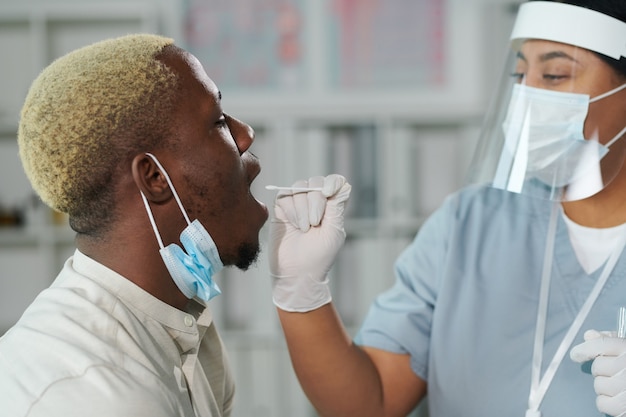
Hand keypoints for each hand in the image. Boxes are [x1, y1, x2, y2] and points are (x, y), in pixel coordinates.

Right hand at [268, 174, 350, 311]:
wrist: (297, 272)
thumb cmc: (320, 256)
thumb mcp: (334, 231)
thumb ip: (336, 206)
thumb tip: (343, 184)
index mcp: (332, 206)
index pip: (335, 182)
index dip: (332, 182)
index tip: (328, 193)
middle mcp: (315, 202)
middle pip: (316, 182)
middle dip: (316, 201)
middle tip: (315, 223)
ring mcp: (297, 204)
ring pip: (299, 187)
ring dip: (302, 208)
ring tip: (304, 229)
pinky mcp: (281, 209)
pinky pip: (284, 195)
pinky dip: (291, 209)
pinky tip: (293, 225)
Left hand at [570, 329, 625, 416]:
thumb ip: (609, 341)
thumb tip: (589, 335)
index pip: (601, 344)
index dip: (584, 349)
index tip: (576, 354)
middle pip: (597, 367)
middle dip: (603, 371)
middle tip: (616, 374)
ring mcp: (625, 388)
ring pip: (598, 385)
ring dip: (605, 387)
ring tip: (621, 387)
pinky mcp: (622, 406)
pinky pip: (602, 402)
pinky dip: (607, 403)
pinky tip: (619, 398)